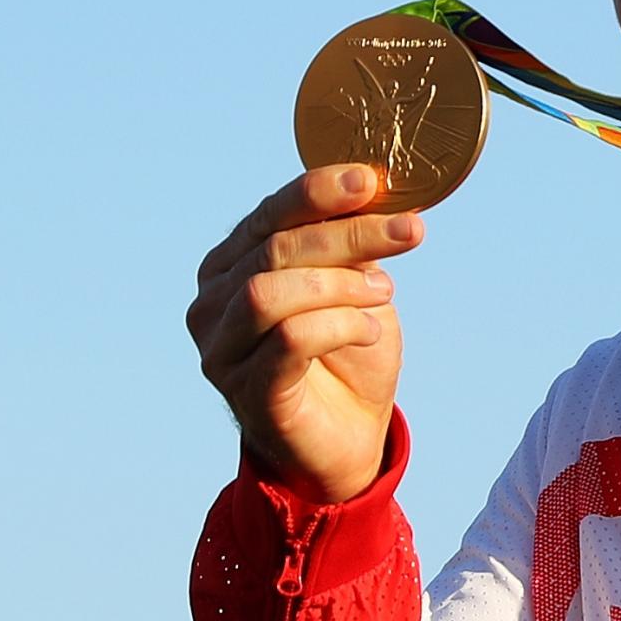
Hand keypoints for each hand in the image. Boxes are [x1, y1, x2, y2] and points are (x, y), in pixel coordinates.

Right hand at [188, 164, 424, 503]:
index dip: (317, 193)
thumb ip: (347, 244)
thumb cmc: (346, 355)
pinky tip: (371, 330)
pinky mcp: (246, 391)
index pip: (267, 214)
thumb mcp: (351, 285)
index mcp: (230, 266)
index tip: (371, 180)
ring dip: (340, 284)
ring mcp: (221, 351)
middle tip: (408, 231)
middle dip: (348, 234)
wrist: (349, 439)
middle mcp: (212, 304)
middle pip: (273, 248)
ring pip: (270, 291)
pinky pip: (288, 340)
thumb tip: (371, 190)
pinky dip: (339, 325)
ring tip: (386, 292)